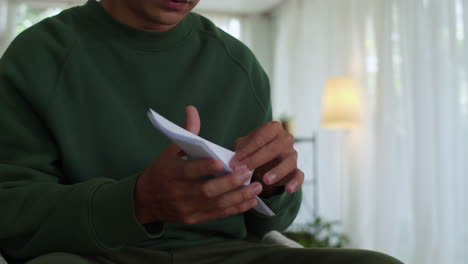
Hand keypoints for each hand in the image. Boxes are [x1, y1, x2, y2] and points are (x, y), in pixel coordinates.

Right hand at [134, 106, 262, 224]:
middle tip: (248, 173)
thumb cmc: (161, 171)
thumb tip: (192, 109)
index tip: (221, 163)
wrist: (145, 200)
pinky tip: (249, 201)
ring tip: (256, 187)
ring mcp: (186, 208)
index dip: (205, 168)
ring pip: (215, 204)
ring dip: (238, 197)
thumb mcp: (170, 151)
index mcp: (172, 173)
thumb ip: (186, 132)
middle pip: (207, 190)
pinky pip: (217, 215)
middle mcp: (179, 193)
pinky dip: (235, 209)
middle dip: (229, 183)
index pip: (189, 171)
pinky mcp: (193, 218)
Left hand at [230, 121, 303, 196]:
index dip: (246, 151)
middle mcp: (286, 138)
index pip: (260, 138)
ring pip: (288, 162)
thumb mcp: (242, 145)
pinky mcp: (296, 169)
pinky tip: (288, 189)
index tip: (233, 163)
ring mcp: (292, 154)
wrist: (262, 161)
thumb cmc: (251, 149)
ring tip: (266, 180)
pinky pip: (299, 175)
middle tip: (243, 171)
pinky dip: (295, 182)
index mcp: (273, 128)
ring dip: (277, 171)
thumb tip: (232, 160)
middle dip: (257, 160)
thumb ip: (238, 150)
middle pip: (274, 149)